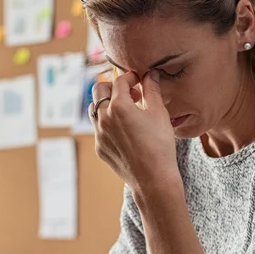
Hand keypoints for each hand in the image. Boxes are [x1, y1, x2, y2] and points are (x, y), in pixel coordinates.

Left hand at [91, 70, 179, 194]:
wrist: (153, 179)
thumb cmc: (160, 146)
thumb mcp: (159, 114)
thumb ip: (152, 90)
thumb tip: (150, 74)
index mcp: (119, 106)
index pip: (119, 81)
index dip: (130, 77)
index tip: (139, 81)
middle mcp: (104, 118)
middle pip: (98, 89)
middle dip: (113, 86)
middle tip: (131, 93)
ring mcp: (99, 134)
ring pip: (95, 109)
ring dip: (107, 104)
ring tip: (126, 110)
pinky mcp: (99, 147)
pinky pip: (98, 128)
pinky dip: (108, 122)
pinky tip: (125, 130)